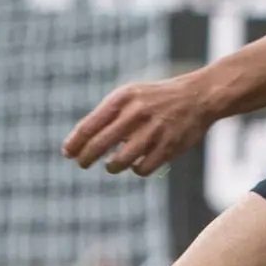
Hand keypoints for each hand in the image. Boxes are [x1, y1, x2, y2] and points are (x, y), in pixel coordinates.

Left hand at [61, 72, 222, 174]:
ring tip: (111, 165)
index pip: (90, 125)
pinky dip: (136, 169)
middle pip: (100, 144)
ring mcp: (153, 131)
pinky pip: (142, 169)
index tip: (68, 153)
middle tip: (82, 163)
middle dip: (86, 157)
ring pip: (119, 161)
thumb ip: (107, 115)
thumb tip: (79, 142)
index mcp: (123, 98)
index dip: (75, 142)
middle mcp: (136, 113)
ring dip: (112, 167)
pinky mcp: (168, 147)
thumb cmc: (155, 99)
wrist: (198, 96)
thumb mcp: (130, 96)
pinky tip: (136, 164)